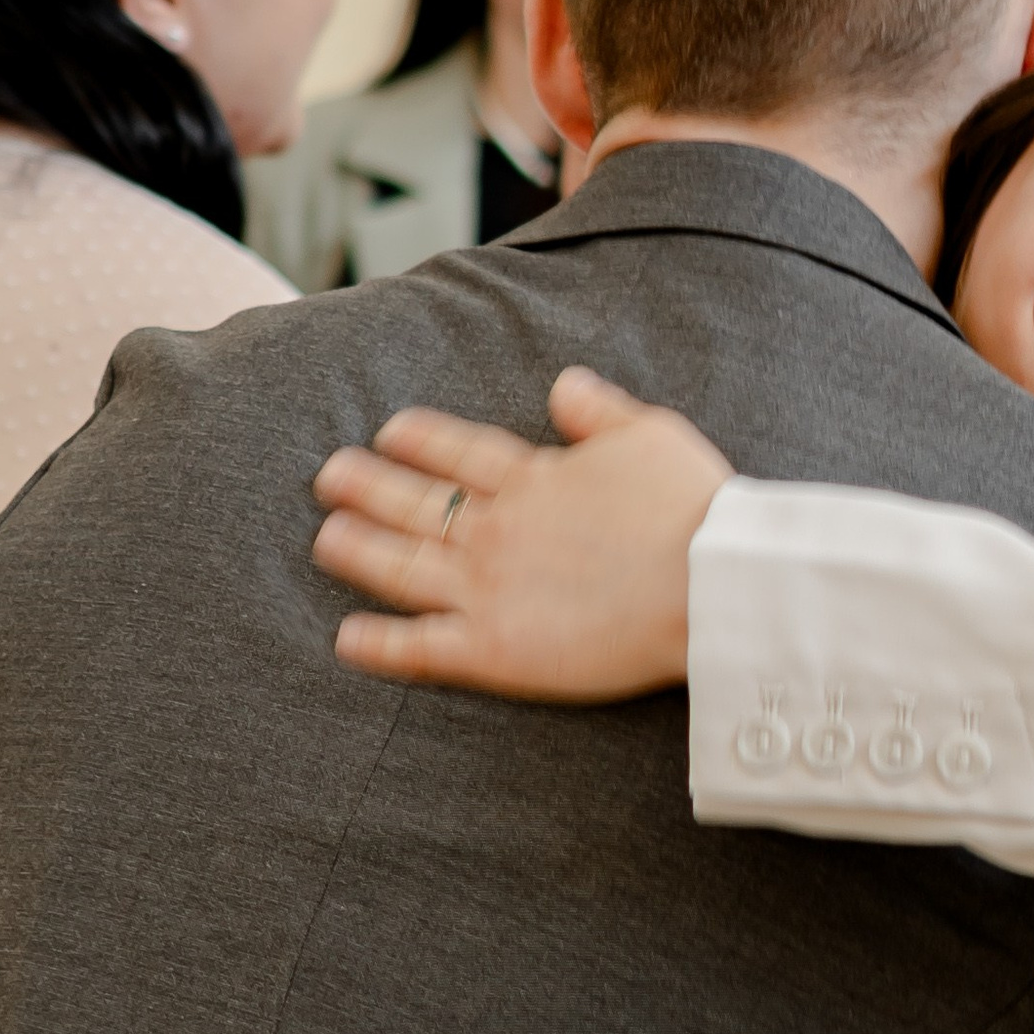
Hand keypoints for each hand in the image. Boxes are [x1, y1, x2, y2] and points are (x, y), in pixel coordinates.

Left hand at [311, 368, 730, 700]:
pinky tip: (345, 640)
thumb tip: (563, 385)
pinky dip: (382, 645)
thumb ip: (599, 412)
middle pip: (416, 503)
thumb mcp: (649, 434)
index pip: (460, 453)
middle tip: (328, 477)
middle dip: (368, 486)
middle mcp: (498, 528)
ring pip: (403, 566)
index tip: (388, 431)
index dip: (420, 440)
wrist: (708, 584)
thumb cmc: (692, 509)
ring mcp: (487, 588)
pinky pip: (422, 646)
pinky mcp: (493, 648)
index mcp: (534, 478)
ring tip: (326, 540)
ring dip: (361, 551)